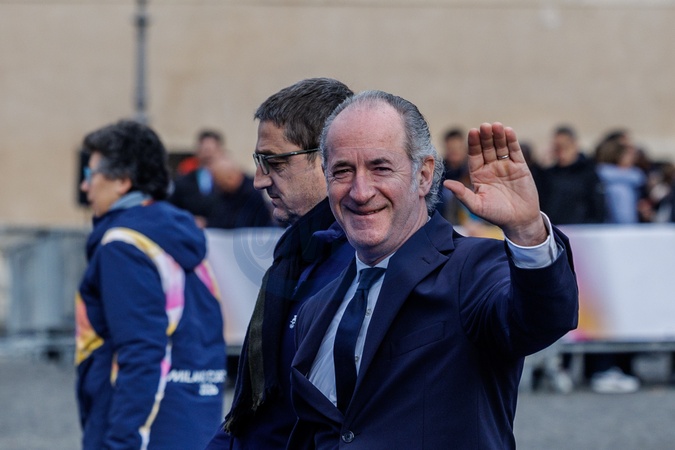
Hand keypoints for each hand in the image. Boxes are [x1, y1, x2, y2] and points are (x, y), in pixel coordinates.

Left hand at [443, 122, 546, 245]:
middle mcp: (490, 168)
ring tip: (496, 126)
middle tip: (484, 126)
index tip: (472, 132)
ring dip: (498, 136)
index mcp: (478, 175)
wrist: (519, 220)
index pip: (474, 155)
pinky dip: (512, 141)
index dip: (473, 144)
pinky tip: (508, 131)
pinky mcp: (520, 167)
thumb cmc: (496, 214)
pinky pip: (515, 152)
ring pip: (500, 147)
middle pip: (486, 148)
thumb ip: (462, 194)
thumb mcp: (477, 205)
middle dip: (485, 137)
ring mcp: (505, 166)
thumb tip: (445, 184)